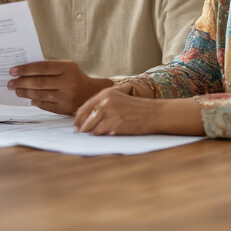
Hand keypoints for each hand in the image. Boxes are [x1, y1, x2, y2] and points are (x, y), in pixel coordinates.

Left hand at [8, 60, 107, 114]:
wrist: (92, 93)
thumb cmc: (73, 77)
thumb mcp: (66, 67)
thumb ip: (48, 68)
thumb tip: (23, 72)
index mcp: (67, 68)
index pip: (42, 68)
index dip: (25, 69)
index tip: (12, 71)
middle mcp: (68, 83)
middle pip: (39, 82)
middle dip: (21, 82)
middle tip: (10, 83)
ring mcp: (67, 97)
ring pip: (40, 95)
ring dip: (25, 93)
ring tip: (16, 90)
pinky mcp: (65, 109)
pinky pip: (45, 105)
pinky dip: (35, 102)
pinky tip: (29, 98)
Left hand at [74, 84, 203, 135]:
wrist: (154, 113)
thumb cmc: (137, 107)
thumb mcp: (120, 96)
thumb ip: (104, 101)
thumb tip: (87, 112)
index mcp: (106, 93)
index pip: (86, 106)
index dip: (78, 116)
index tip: (76, 123)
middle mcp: (107, 102)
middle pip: (85, 116)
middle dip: (80, 125)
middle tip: (77, 132)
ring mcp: (111, 113)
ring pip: (91, 126)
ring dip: (88, 131)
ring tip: (87, 135)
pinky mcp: (116, 125)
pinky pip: (100, 132)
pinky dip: (98, 135)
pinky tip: (99, 136)